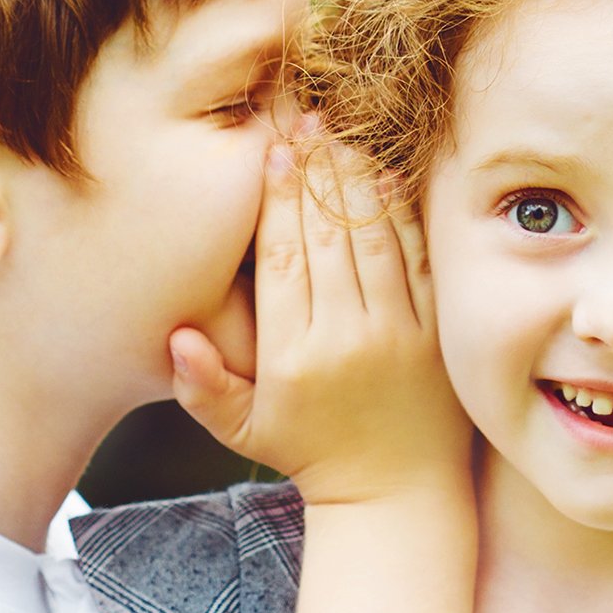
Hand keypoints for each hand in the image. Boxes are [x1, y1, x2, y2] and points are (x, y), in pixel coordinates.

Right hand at [168, 143, 469, 506]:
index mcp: (294, 358)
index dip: (276, 200)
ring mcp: (399, 333)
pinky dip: (401, 214)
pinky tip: (383, 176)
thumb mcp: (242, 430)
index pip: (282, 259)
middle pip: (327, 236)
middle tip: (301, 118)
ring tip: (337, 136)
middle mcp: (347, 338)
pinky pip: (419, 259)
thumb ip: (202, 385)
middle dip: (313, 171)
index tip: (271, 153)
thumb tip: (175, 337)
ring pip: (374, 238)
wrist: (396, 494)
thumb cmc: (311, 454)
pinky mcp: (437, 332)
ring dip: (355, 180)